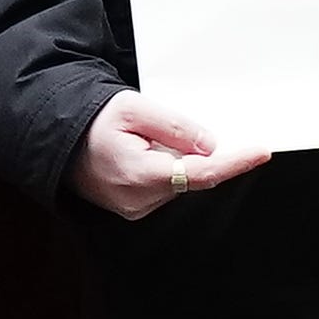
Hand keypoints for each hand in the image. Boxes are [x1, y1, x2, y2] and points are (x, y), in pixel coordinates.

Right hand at [75, 90, 265, 222]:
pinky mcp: (136, 209)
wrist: (58, 142)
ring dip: (180, 160)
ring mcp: (137, 209)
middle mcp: (140, 200)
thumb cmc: (91, 123)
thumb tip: (210, 145)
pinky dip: (169, 169)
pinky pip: (167, 187)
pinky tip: (148, 153)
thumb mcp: (134, 109)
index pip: (201, 173)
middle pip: (193, 177)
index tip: (260, 151)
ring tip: (147, 139)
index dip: (234, 162)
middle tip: (181, 129)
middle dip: (200, 153)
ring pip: (181, 182)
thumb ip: (175, 127)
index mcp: (140, 174)